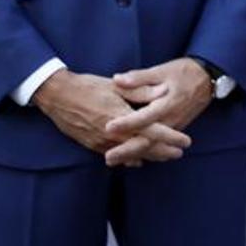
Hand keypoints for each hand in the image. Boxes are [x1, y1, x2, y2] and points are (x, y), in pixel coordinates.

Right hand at [32, 70, 190, 164]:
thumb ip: (141, 91)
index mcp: (121, 116)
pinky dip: (130, 158)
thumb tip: (164, 91)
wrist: (58, 97)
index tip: (186, 140)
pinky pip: (116, 156)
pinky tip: (139, 159)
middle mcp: (112, 133)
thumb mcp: (117, 85)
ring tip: (165, 156)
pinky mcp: (92, 146)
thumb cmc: (88, 86)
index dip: (171, 137)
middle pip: (144, 147)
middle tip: (179, 153)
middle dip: (164, 152)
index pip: (152, 130)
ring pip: (131, 154)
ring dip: (150, 156)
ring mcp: (101, 142)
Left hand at [105, 58, 212, 165]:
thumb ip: (140, 77)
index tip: (108, 127)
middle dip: (128, 150)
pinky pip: (159, 145)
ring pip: (153, 146)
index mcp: (167, 103)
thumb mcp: (162, 70)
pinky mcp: (175, 129)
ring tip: (114, 161)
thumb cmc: (184, 72)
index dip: (127, 122)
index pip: (145, 117)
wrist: (208, 79)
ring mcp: (175, 127)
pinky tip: (130, 159)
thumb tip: (117, 80)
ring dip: (134, 155)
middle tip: (108, 158)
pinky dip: (145, 152)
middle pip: (149, 140)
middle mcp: (171, 119)